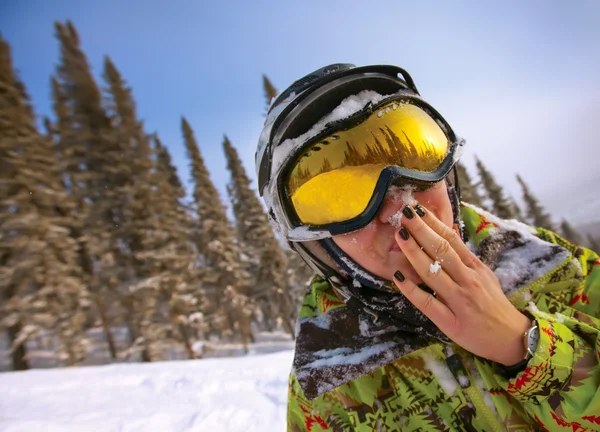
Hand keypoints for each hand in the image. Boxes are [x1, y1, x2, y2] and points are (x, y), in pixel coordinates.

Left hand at [392, 205, 530, 365]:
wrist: (511, 339)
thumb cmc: (494, 305)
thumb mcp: (485, 276)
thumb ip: (465, 256)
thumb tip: (449, 231)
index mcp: (475, 268)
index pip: (453, 240)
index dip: (435, 223)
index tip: (419, 210)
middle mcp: (468, 281)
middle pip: (442, 251)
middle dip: (422, 230)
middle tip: (405, 214)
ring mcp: (459, 301)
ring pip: (433, 273)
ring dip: (414, 252)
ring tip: (400, 236)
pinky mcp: (450, 322)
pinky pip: (427, 303)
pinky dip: (411, 289)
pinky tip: (397, 277)